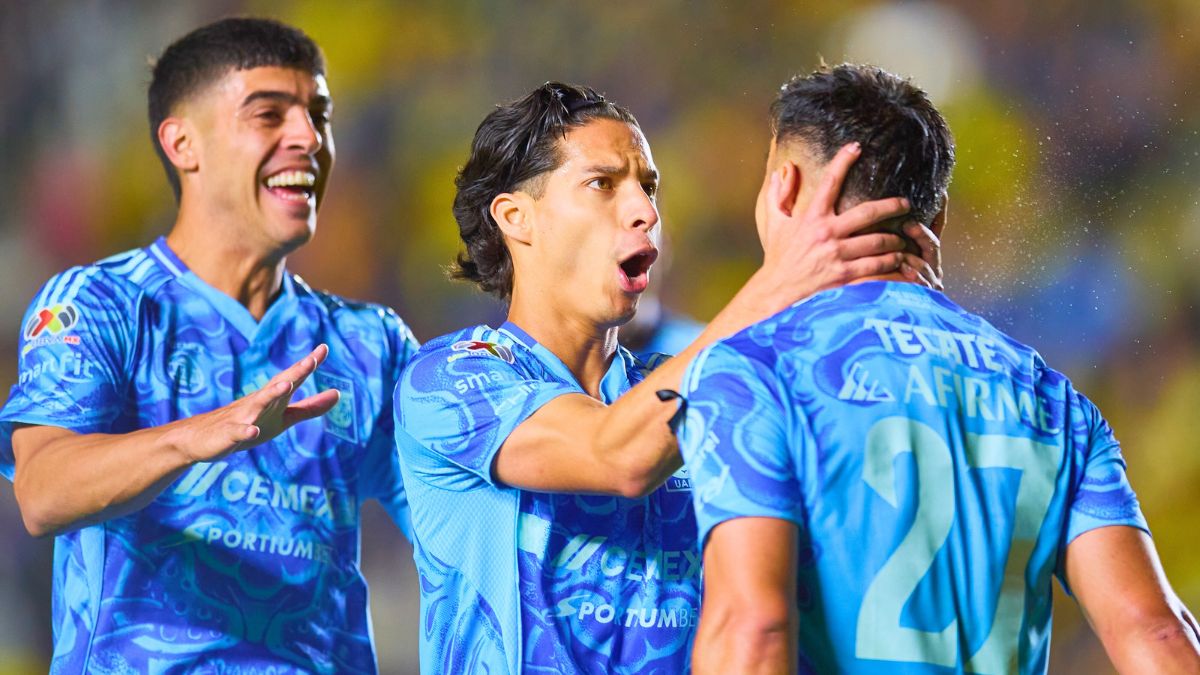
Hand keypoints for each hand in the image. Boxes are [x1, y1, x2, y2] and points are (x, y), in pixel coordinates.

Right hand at [164, 344, 339, 463]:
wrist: (201, 439)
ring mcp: (241, 417)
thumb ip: (310, 407)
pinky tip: (252, 431)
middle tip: (311, 360)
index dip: (309, 365)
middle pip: (278, 385)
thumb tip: (338, 393)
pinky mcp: (227, 435)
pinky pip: (237, 432)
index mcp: (273, 398)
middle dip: (295, 373)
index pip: (293, 377)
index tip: (324, 348)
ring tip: (286, 385)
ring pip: (257, 404)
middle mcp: (258, 402)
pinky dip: (244, 431)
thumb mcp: (283, 417)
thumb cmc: (248, 423)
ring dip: (271, 394)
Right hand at [759, 142, 941, 301]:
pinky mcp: (844, 277)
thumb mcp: (774, 224)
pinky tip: (899, 263)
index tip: (857, 147)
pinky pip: (876, 268)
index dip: (844, 161)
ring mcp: (837, 256)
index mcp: (811, 217)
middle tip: (906, 204)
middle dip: (892, 206)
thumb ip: (778, 196)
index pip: (830, 182)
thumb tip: (782, 170)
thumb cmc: (778, 258)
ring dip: (895, 241)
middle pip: (868, 213)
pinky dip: (890, 265)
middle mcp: (827, 233)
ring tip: (903, 240)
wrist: (776, 292)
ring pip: (878, 242)